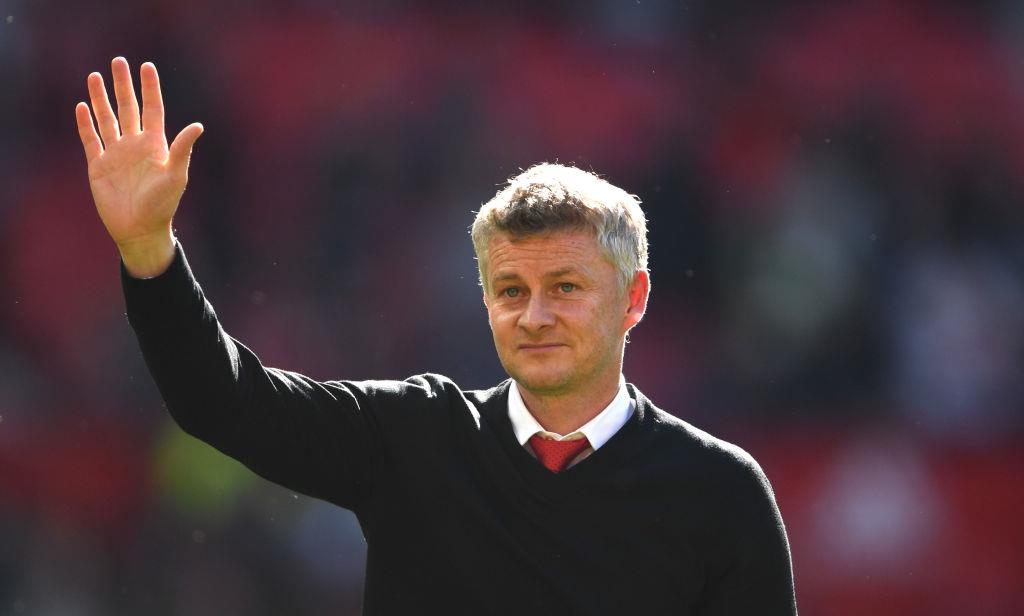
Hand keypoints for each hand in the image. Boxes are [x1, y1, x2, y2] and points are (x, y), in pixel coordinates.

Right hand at [75, 57, 202, 276]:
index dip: (149, 88)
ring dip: (101, 99)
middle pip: (128, 107)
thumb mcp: (175, 175)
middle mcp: (135, 145)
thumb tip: (199, 126)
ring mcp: (116, 154)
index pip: (152, 109)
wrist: (140, 229)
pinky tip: (82, 107)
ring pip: (107, 119)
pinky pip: (91, 139)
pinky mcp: (98, 165)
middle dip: (123, 85)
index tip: (146, 66)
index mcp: (155, 145)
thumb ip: (182, 149)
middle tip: (118, 61)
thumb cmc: (162, 205)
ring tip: (95, 76)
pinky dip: (86, 124)